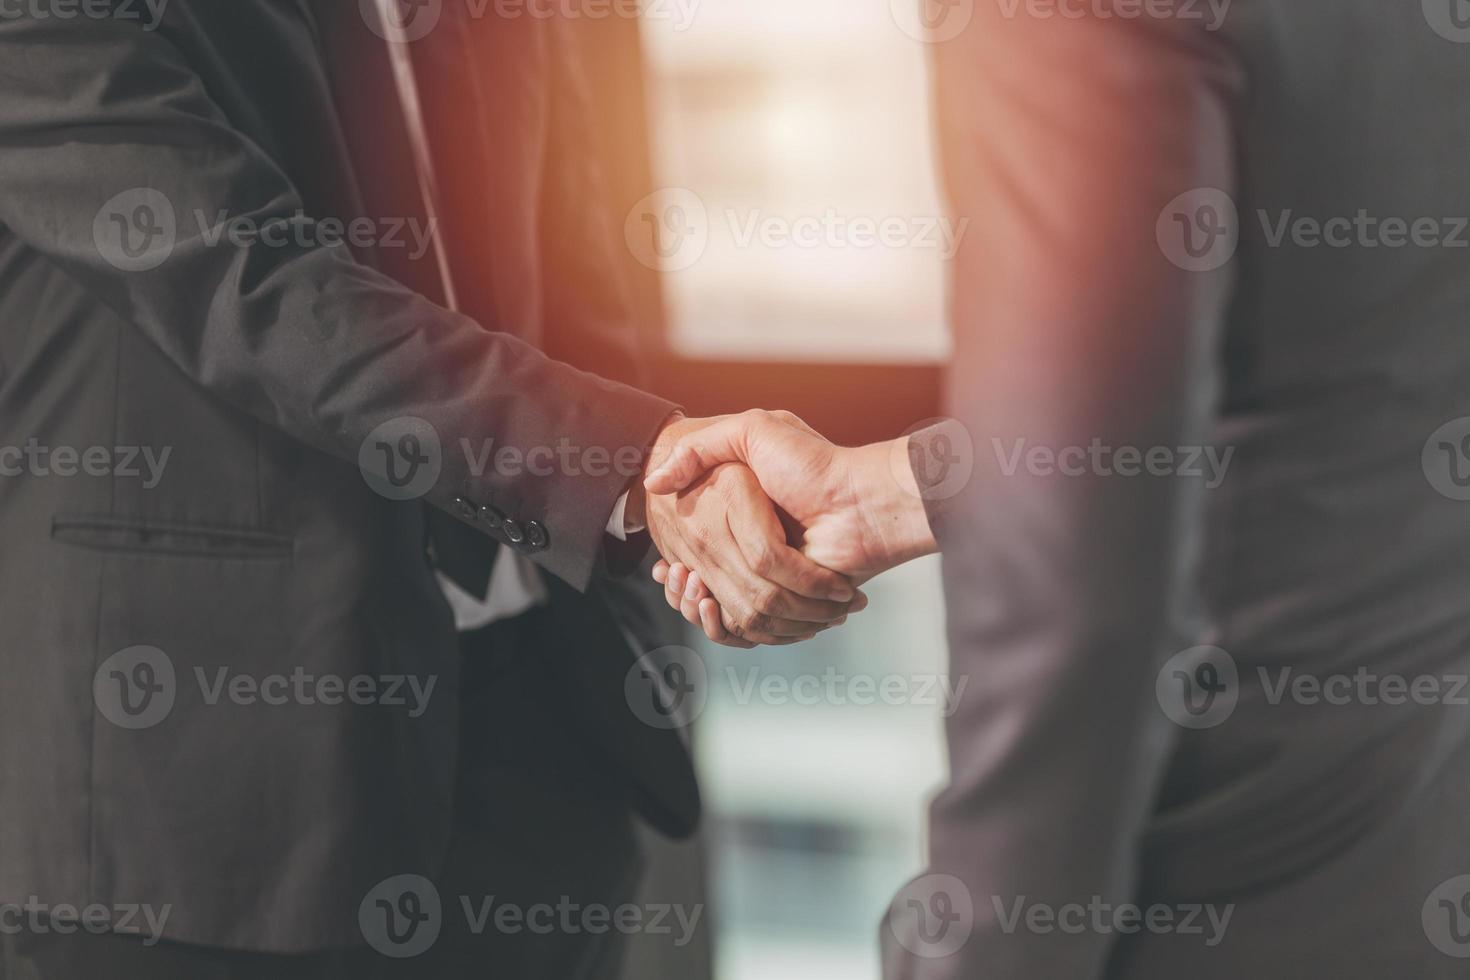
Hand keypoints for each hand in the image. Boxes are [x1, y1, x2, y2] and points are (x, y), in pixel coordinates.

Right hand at [644, 411, 938, 621]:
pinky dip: (726, 625)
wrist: (861, 499)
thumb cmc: (813, 463)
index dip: (674, 562)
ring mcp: (770, 576)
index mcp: (741, 515)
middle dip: (683, 588)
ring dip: (698, 607)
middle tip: (675, 576)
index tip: (665, 564)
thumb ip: (702, 445)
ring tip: (692, 590)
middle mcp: (753, 548)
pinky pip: (745, 626)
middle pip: (701, 585)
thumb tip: (654, 479)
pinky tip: (710, 606)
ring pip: (719, 608)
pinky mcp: (786, 600)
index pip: (692, 548)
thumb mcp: (754, 431)